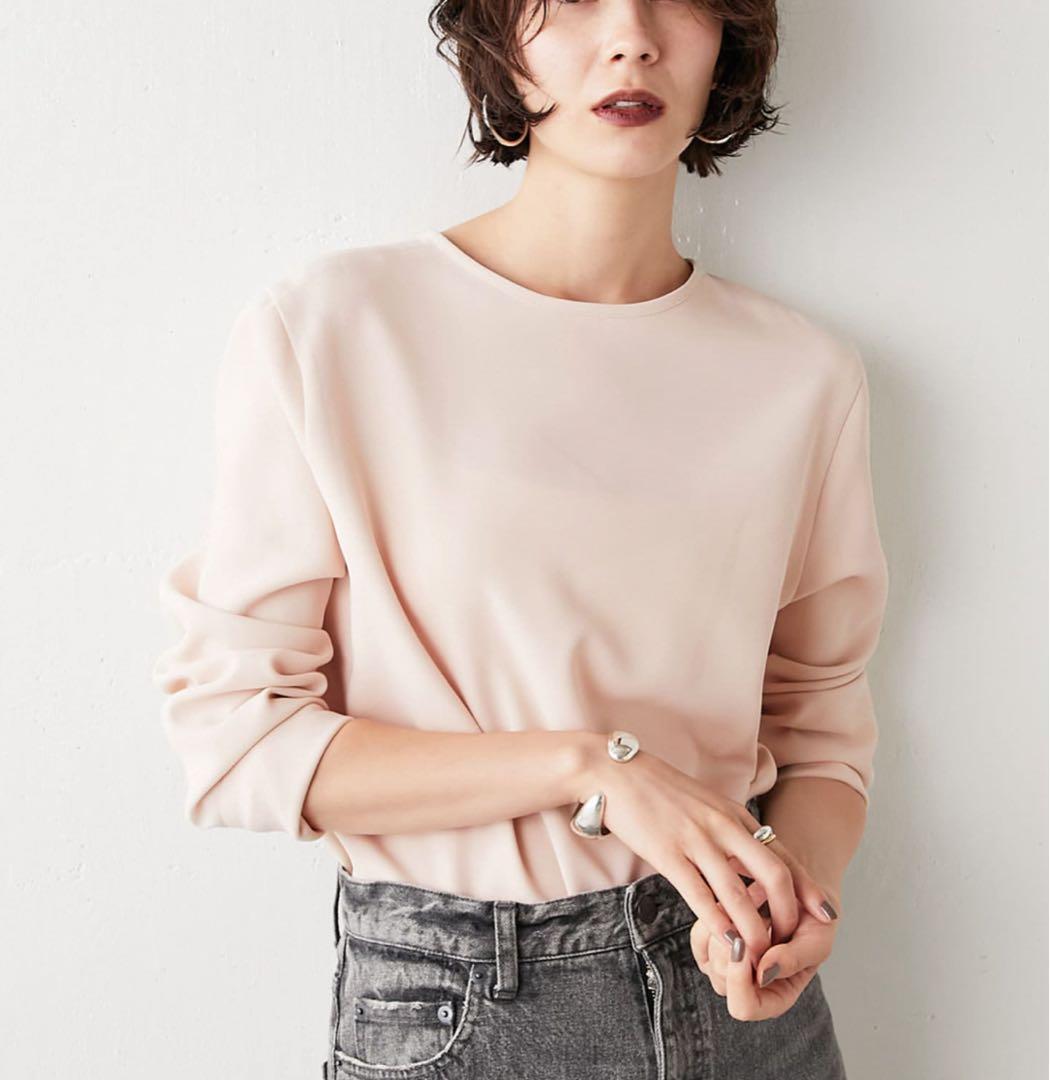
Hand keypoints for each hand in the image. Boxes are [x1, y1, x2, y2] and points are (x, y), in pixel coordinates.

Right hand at [576, 743, 799, 963]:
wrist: (616, 772)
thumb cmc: (659, 791)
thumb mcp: (705, 804)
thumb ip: (729, 830)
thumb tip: (748, 862)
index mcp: (736, 815)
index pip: (784, 855)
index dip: (806, 889)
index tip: (825, 915)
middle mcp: (724, 827)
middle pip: (774, 875)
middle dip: (788, 914)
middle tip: (790, 942)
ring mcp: (697, 840)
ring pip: (738, 893)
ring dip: (754, 929)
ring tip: (761, 955)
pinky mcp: (668, 854)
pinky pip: (700, 895)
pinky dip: (718, 923)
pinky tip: (726, 943)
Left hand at [690, 874, 842, 1020]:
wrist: (801, 887)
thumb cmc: (815, 918)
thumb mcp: (817, 938)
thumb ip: (795, 958)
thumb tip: (765, 974)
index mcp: (777, 995)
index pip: (745, 1007)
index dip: (740, 981)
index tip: (743, 945)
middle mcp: (749, 985)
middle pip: (722, 978)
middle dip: (737, 944)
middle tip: (759, 916)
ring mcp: (729, 963)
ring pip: (708, 956)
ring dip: (729, 926)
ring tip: (755, 904)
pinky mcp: (714, 940)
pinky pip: (699, 935)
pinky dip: (714, 915)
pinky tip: (738, 901)